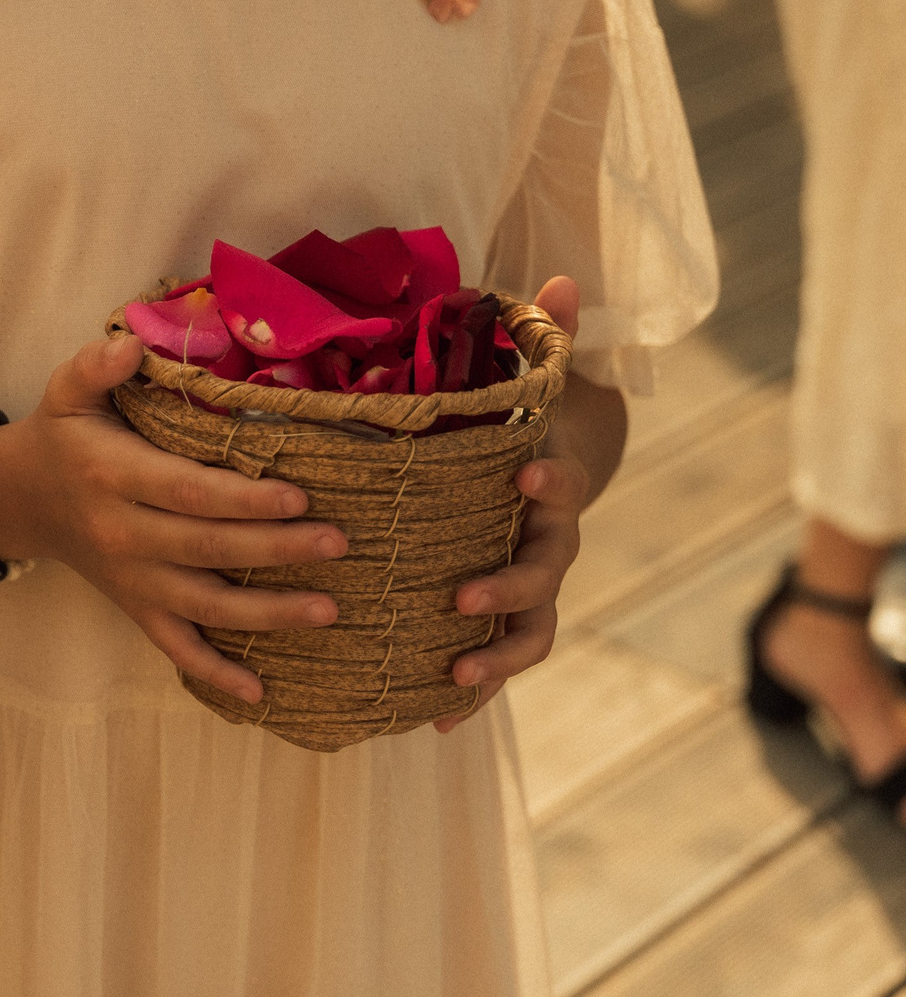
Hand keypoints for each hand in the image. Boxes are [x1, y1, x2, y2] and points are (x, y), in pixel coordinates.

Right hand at [0, 331, 349, 702]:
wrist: (18, 498)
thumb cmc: (60, 437)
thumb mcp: (66, 391)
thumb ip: (98, 365)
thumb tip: (131, 343)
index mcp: (112, 475)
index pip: (187, 491)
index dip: (243, 498)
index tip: (299, 495)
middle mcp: (121, 533)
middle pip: (207, 548)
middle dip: (276, 549)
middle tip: (338, 544)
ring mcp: (130, 578)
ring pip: (203, 605)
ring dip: (267, 613)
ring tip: (328, 610)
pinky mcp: (133, 607)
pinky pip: (175, 647)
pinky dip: (215, 673)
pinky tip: (261, 690)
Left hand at [437, 276, 584, 733]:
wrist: (544, 466)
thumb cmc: (522, 415)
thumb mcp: (534, 373)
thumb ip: (548, 330)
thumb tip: (566, 273)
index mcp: (549, 483)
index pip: (563, 484)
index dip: (552, 480)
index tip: (527, 471)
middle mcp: (547, 541)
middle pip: (543, 573)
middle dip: (507, 587)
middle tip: (464, 598)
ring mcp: (529, 586)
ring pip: (528, 631)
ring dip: (494, 658)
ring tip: (454, 677)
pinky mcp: (502, 618)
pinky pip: (495, 663)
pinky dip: (470, 695)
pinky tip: (430, 722)